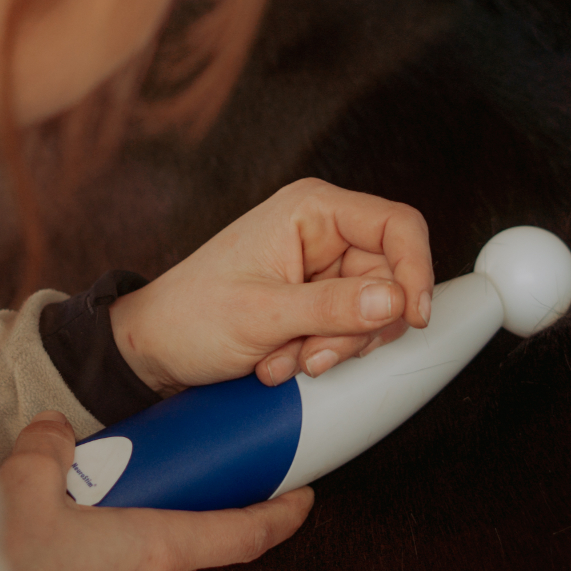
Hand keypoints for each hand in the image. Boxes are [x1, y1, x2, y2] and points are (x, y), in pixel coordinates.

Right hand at [0, 413, 312, 570]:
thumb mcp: (26, 489)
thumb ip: (48, 449)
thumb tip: (55, 431)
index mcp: (159, 551)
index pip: (244, 534)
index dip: (281, 514)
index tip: (303, 497)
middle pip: (189, 549)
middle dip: (173, 519)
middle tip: (143, 491)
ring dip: (133, 552)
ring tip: (88, 527)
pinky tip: (65, 567)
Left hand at [109, 178, 432, 392]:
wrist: (154, 349)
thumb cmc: (190, 316)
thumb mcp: (263, 314)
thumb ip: (334, 308)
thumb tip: (396, 301)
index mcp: (311, 210)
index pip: (397, 225)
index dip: (416, 269)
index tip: (413, 315)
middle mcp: (322, 233)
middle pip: (389, 279)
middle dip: (356, 329)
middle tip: (315, 355)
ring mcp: (321, 269)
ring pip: (373, 312)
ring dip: (335, 347)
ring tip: (284, 359)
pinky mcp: (316, 301)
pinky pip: (349, 330)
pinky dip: (324, 354)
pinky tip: (283, 360)